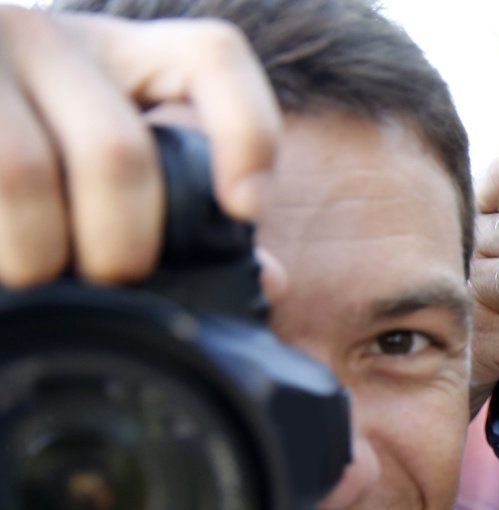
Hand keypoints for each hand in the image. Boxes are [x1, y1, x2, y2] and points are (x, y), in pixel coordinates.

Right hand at [0, 6, 279, 286]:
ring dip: (33, 255)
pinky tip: (0, 263)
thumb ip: (168, 201)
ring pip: (23, 173)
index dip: (247, 134)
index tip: (246, 208)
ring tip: (28, 279)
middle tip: (101, 283)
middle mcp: (37, 30)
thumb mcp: (78, 146)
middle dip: (120, 249)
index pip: (212, 59)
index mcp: (106, 50)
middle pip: (119, 155)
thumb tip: (265, 277)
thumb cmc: (6, 139)